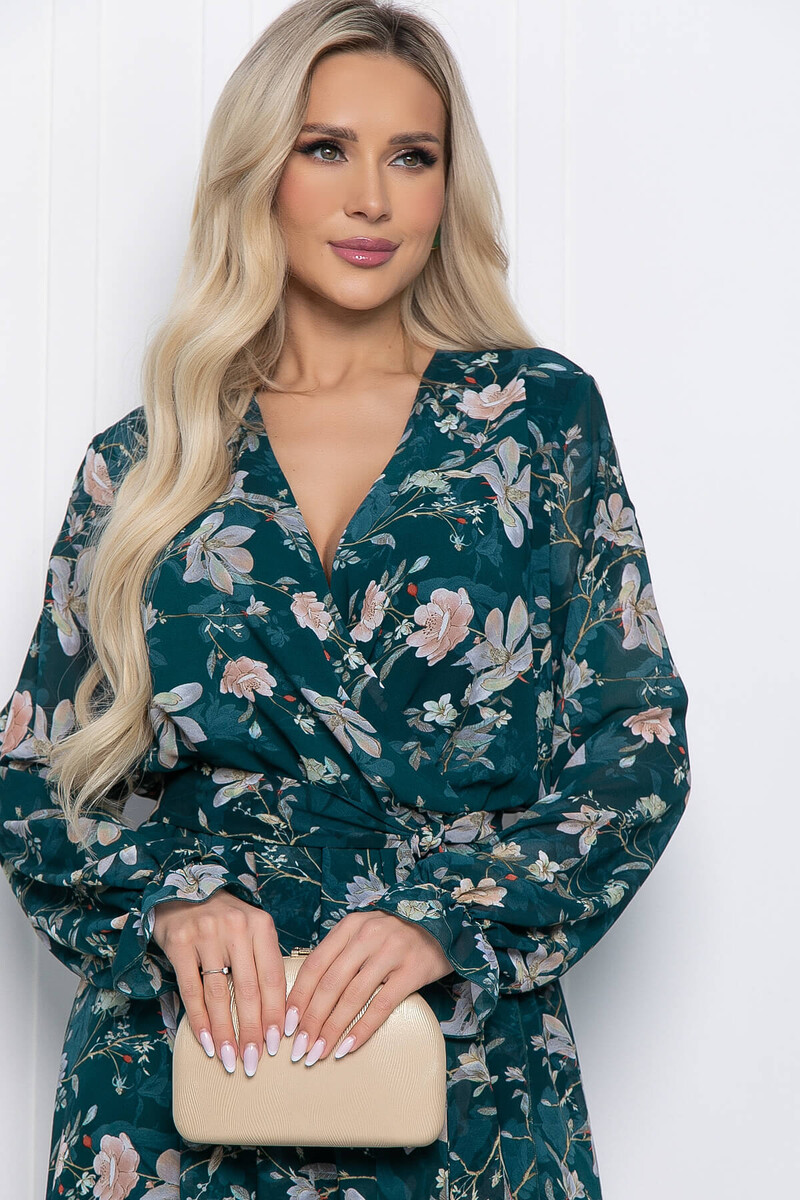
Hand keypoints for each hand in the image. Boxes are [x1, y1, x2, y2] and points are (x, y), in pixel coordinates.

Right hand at [151, 888, 283, 1077]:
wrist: (183, 891)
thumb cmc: (225, 920)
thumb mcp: (251, 930)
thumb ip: (263, 962)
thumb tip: (278, 1015)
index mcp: (261, 925)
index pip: (272, 977)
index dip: (276, 1013)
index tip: (279, 1043)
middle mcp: (236, 927)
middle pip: (248, 990)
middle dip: (253, 1031)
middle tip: (255, 1062)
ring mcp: (207, 934)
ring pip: (219, 994)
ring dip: (225, 1032)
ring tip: (230, 1060)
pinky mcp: (180, 943)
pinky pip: (192, 990)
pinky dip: (199, 1020)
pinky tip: (206, 1042)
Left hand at [280, 909, 453, 1066]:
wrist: (441, 925)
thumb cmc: (395, 935)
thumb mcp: (364, 933)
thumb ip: (339, 954)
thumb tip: (305, 994)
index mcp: (349, 926)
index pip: (315, 964)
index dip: (298, 996)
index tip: (286, 1023)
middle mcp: (367, 936)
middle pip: (330, 984)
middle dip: (311, 1020)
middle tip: (299, 1047)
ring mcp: (390, 952)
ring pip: (352, 997)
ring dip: (331, 1029)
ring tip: (319, 1052)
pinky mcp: (411, 971)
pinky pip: (381, 1006)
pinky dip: (362, 1029)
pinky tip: (348, 1046)